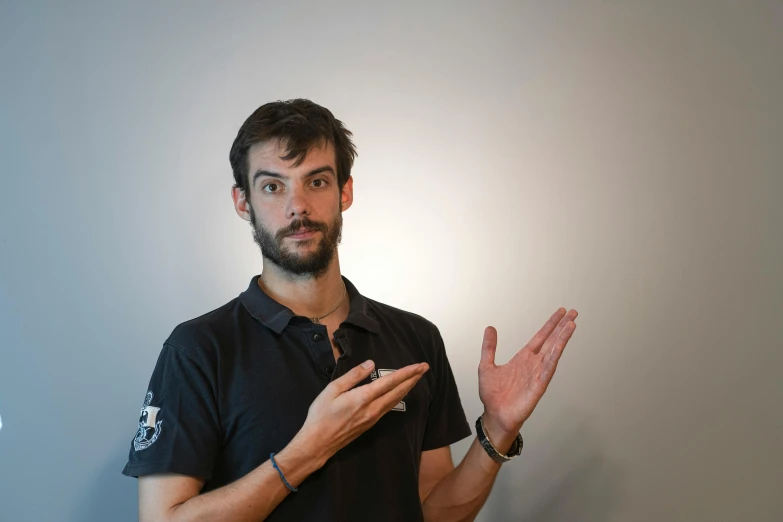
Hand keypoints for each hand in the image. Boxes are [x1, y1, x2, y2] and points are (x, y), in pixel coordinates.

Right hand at [297, 360, 428, 462]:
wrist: (318, 443)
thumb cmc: (321, 415)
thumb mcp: (333, 389)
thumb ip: (353, 376)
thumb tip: (370, 364)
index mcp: (363, 398)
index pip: (390, 382)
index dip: (406, 372)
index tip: (419, 365)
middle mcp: (373, 408)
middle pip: (398, 391)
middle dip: (413, 378)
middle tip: (425, 367)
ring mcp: (373, 418)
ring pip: (396, 400)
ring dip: (408, 387)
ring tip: (416, 378)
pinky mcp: (371, 424)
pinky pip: (389, 407)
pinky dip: (399, 397)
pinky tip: (401, 393)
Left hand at [478, 307, 577, 448]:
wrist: (495, 416)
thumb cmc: (493, 396)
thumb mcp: (486, 366)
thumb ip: (489, 347)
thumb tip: (490, 328)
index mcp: (523, 358)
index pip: (540, 337)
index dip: (550, 324)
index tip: (561, 312)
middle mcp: (533, 364)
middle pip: (551, 341)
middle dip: (562, 327)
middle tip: (574, 313)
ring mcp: (537, 374)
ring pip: (553, 352)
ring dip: (562, 338)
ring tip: (572, 325)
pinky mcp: (539, 385)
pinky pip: (548, 368)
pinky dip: (555, 356)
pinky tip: (560, 346)